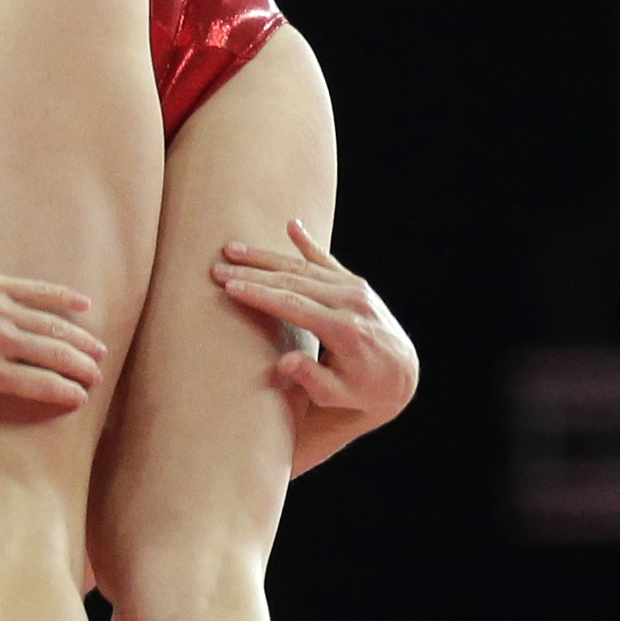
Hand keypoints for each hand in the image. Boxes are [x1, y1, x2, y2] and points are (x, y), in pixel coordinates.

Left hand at [0, 263, 107, 453]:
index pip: (38, 384)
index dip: (65, 392)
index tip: (82, 399)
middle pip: (53, 355)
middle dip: (81, 367)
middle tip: (97, 377)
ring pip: (52, 325)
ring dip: (79, 339)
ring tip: (99, 351)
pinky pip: (37, 291)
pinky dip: (63, 297)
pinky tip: (85, 304)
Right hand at [212, 221, 419, 439]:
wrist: (402, 373)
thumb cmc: (363, 389)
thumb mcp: (338, 395)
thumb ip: (312, 380)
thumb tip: (284, 363)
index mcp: (345, 330)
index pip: (294, 305)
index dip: (259, 295)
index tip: (229, 287)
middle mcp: (351, 302)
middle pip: (293, 281)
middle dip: (253, 273)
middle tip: (217, 267)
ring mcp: (355, 289)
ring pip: (304, 267)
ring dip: (266, 257)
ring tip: (232, 248)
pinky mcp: (356, 283)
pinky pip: (327, 260)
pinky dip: (307, 243)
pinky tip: (291, 225)